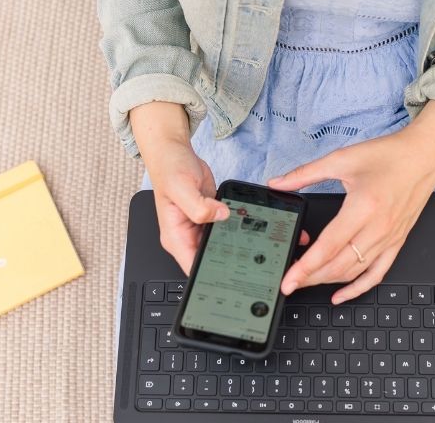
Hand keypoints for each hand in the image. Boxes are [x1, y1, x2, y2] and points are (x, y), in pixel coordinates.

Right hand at [131, 102, 309, 274]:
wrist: (175, 153)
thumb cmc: (170, 169)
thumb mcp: (181, 187)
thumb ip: (198, 206)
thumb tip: (220, 215)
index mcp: (176, 238)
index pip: (193, 268)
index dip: (211, 278)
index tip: (231, 282)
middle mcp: (187, 237)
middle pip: (210, 261)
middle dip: (233, 266)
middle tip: (257, 268)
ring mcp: (201, 228)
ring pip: (222, 247)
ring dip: (240, 249)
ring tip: (264, 251)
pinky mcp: (212, 219)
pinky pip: (228, 231)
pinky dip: (241, 231)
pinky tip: (258, 233)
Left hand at [268, 101, 434, 303]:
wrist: (424, 157)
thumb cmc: (389, 156)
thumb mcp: (341, 159)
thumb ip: (305, 174)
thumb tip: (278, 183)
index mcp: (363, 207)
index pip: (328, 247)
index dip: (305, 267)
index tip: (288, 279)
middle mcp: (378, 228)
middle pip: (338, 265)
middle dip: (310, 278)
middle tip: (291, 281)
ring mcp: (389, 239)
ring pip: (354, 272)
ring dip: (328, 281)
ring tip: (306, 282)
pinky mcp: (397, 243)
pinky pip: (376, 274)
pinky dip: (357, 288)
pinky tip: (340, 295)